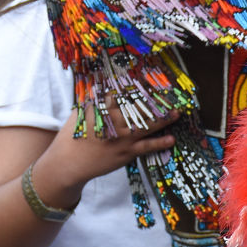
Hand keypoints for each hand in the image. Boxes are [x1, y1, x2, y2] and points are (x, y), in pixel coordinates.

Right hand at [31, 102, 181, 209]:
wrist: (68, 163)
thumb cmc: (73, 136)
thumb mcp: (80, 114)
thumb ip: (95, 102)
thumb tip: (108, 90)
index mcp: (101, 109)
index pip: (123, 95)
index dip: (138, 88)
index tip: (151, 82)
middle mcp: (113, 122)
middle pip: (139, 108)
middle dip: (156, 102)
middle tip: (171, 95)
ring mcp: (121, 138)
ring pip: (147, 126)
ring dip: (164, 119)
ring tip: (178, 113)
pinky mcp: (125, 153)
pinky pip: (146, 147)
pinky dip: (160, 143)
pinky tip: (171, 138)